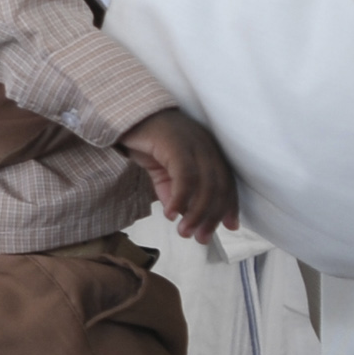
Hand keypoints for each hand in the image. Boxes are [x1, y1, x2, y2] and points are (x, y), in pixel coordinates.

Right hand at [121, 109, 241, 241]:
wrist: (124, 116)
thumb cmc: (145, 141)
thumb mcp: (162, 171)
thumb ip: (172, 191)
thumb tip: (178, 215)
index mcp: (208, 151)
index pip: (226, 182)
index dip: (230, 206)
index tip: (229, 228)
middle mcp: (207, 146)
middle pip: (219, 187)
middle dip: (212, 217)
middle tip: (200, 238)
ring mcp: (193, 143)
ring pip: (205, 185)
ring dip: (196, 213)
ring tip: (184, 231)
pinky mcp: (177, 144)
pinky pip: (185, 177)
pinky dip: (180, 199)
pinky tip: (171, 214)